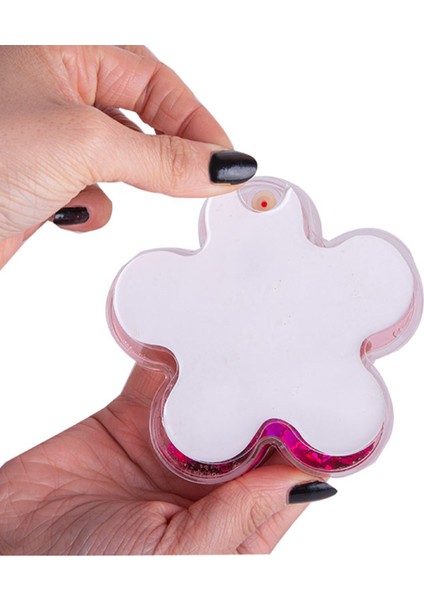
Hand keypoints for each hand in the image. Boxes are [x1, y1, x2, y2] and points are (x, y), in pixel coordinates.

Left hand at [0, 45, 256, 266]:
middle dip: (173, 149)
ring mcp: (47, 151)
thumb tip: (223, 166)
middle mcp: (56, 103)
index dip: (195, 116)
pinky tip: (77, 215)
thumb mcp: (82, 142)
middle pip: (140, 119)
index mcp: (64, 65)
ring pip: (118, 162)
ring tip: (145, 191)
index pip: (152, 80)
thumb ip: (160, 156)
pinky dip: (95, 211)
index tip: (226, 159)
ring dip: (133, 181)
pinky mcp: (38, 195)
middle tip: (206, 179)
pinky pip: (88, 197)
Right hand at [0, 362, 334, 554]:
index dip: (308, 441)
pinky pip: (158, 379)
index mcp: (231, 529)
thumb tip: (308, 480)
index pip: (286, 478)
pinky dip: (172, 354)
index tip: (326, 395)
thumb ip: (239, 521)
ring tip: (247, 326)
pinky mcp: (130, 421)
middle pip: (253, 429)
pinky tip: (188, 329)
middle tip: (292, 343)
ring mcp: (169, 450)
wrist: (4, 552)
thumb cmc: (85, 579)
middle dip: (270, 391)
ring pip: (210, 397)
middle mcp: (207, 488)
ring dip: (225, 366)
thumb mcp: (176, 560)